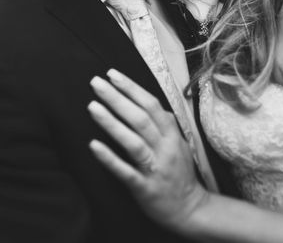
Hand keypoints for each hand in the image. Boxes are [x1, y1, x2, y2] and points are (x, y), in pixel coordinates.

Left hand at [88, 69, 209, 231]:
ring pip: (133, 141)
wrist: (190, 209)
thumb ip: (166, 124)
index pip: (151, 105)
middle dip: (117, 98)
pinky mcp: (144, 187)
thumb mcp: (179, 144)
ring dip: (112, 123)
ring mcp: (155, 168)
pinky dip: (109, 158)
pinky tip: (93, 145)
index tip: (112, 74)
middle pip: (140, 118)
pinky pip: (126, 171)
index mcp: (172, 135)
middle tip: (95, 83)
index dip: (132, 88)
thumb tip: (150, 103)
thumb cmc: (180, 174)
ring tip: (92, 107)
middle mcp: (165, 148)